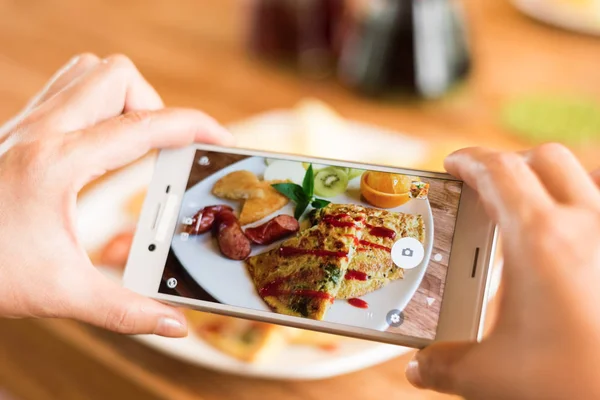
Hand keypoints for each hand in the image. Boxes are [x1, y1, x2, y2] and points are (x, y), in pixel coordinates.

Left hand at [0, 54, 233, 336]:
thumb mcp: (61, 294)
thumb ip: (126, 311)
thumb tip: (174, 325)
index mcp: (59, 164)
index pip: (145, 126)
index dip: (193, 127)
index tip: (219, 138)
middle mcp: (41, 131)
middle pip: (116, 76)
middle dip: (154, 105)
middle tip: (162, 148)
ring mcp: (24, 125)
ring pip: (88, 72)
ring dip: (122, 97)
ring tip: (134, 140)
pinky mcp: (16, 130)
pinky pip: (66, 91)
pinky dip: (96, 105)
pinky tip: (99, 147)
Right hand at [406, 144, 599, 398]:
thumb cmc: (579, 384)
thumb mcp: (495, 376)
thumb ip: (447, 366)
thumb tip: (422, 367)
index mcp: (541, 240)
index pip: (498, 171)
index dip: (470, 159)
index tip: (454, 163)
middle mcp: (587, 226)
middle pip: (544, 159)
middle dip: (509, 163)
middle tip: (484, 187)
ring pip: (581, 180)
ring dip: (548, 186)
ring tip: (524, 217)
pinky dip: (579, 214)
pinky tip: (566, 251)